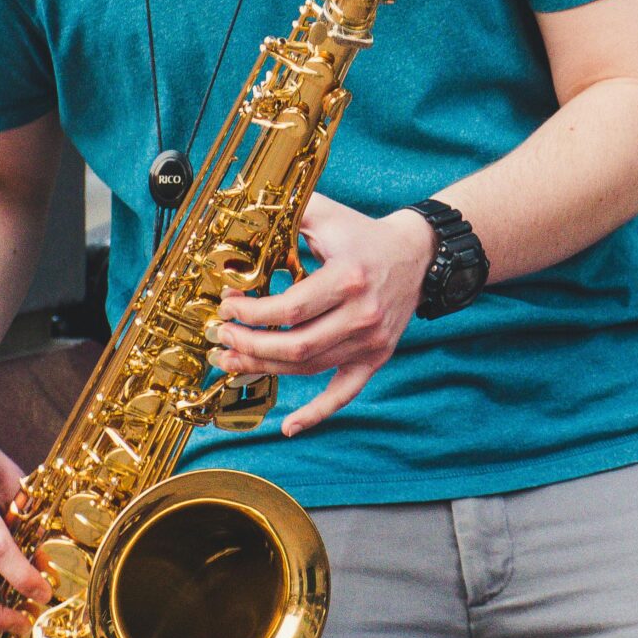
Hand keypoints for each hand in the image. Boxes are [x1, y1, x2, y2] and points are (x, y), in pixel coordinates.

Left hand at [210, 192, 433, 436]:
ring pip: (309, 367)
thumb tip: (242, 217)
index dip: (251, 314)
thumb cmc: (363, 233)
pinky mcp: (376, 356)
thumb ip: (288, 211)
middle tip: (221, 337)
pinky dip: (317, 413)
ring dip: (265, 369)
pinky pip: (345, 393)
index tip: (227, 306)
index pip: (289, 309)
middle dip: (249, 345)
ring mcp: (371, 340)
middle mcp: (362, 314)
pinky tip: (289, 426)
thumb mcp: (327, 214)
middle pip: (296, 346)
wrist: (416, 254)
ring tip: (232, 361)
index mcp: (348, 278)